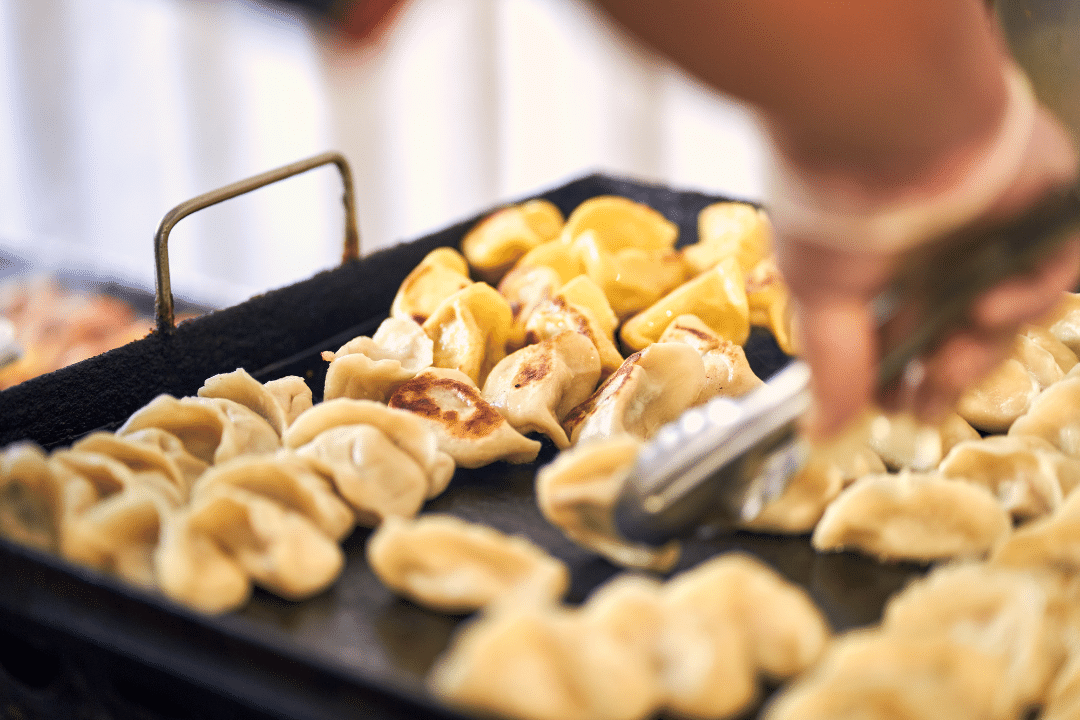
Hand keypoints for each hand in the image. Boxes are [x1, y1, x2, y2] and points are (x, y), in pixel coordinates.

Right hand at [773, 86, 1079, 437]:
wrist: (887, 126)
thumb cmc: (839, 203)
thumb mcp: (819, 295)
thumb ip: (833, 366)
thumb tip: (819, 432)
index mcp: (890, 266)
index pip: (909, 337)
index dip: (907, 381)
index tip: (895, 410)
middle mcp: (944, 249)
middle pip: (964, 336)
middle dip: (946, 377)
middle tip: (927, 401)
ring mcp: (996, 229)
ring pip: (1010, 311)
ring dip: (982, 344)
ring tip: (954, 348)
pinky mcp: (1044, 207)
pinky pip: (1054, 270)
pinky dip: (1027, 296)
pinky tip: (989, 304)